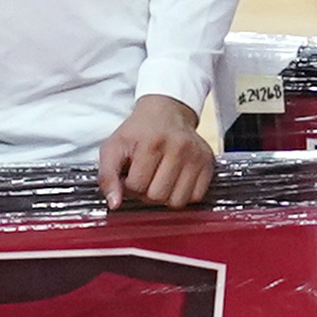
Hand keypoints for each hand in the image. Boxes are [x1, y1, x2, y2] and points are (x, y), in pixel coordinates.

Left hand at [97, 94, 217, 209]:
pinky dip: (183, 194)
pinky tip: (175, 180)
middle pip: (158, 196)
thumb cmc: (139, 132)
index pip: (136, 186)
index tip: (131, 174)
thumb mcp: (113, 147)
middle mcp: (179, 148)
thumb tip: (114, 204)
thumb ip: (107, 176)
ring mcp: (196, 156)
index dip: (129, 185)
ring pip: (177, 201)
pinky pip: (195, 197)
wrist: (167, 112)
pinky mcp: (208, 164)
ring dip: (165, 196)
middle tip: (146, 177)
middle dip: (147, 192)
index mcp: (152, 143)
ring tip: (159, 180)